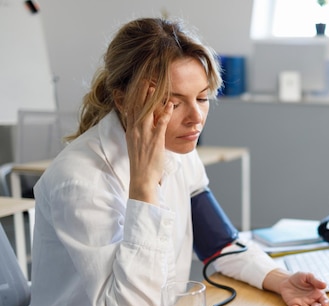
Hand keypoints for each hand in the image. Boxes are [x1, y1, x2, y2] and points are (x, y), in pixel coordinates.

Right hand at [125, 82, 173, 203]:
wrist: (141, 178)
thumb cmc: (141, 164)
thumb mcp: (135, 145)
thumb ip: (138, 133)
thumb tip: (141, 125)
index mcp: (130, 131)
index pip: (130, 108)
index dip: (133, 94)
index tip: (136, 83)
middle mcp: (135, 130)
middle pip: (136, 105)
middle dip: (140, 90)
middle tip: (145, 76)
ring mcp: (145, 135)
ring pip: (147, 111)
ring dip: (151, 97)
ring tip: (156, 83)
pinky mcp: (155, 140)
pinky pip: (161, 123)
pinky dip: (165, 113)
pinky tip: (170, 104)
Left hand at [263, 270, 328, 305]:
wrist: (286, 280)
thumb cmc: (300, 278)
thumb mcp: (308, 276)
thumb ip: (316, 280)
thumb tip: (324, 285)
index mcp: (318, 294)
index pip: (325, 301)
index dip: (327, 303)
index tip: (325, 304)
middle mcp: (312, 301)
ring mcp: (303, 304)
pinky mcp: (294, 305)